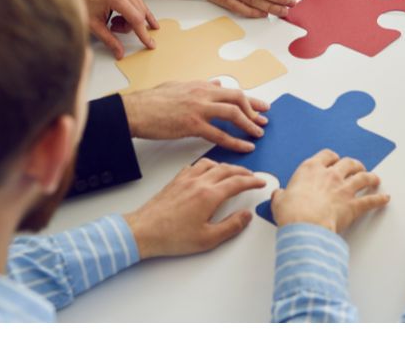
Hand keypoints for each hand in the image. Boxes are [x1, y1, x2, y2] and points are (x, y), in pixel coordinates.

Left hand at [80, 0, 158, 58]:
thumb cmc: (81, 0)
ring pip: (140, 8)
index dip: (143, 34)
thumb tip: (119, 53)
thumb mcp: (93, 24)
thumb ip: (109, 40)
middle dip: (129, 26)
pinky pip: (136, 1)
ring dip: (130, 19)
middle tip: (114, 28)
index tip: (150, 44)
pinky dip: (132, 11)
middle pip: (139, 14)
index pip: (136, 19)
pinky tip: (123, 15)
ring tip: (114, 20)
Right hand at [121, 80, 268, 151]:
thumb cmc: (152, 101)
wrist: (135, 110)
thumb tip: (216, 83)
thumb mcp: (178, 86)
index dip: (249, 99)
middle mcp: (202, 94)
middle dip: (254, 109)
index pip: (231, 90)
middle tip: (264, 120)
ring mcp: (198, 108)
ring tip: (258, 133)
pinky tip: (244, 147)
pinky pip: (219, 134)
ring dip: (248, 124)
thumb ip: (200, 85)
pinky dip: (235, 141)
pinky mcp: (192, 124)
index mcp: (200, 85)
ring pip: (232, 113)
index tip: (261, 106)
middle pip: (237, 98)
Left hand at [123, 159, 265, 258]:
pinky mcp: (175, 181)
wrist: (143, 231)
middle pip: (227, 169)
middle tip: (251, 176)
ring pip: (211, 164)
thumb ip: (231, 226)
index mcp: (210, 195)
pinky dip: (206, 166)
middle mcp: (199, 182)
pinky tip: (205, 172)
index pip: (237, 183)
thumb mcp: (208, 239)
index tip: (260, 182)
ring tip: (232, 171)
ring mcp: (186, 180)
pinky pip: (195, 166)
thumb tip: (246, 216)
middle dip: (242, 172)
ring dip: (225, 166)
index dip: (252, 181)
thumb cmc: (172, 237)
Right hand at [271, 149, 389, 232]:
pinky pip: (370, 200)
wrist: (305, 225)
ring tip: (374, 178)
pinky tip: (384, 199)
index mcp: (311, 169)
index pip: (326, 156)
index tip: (334, 159)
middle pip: (348, 163)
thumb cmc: (292, 212)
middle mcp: (330, 175)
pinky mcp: (353, 205)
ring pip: (363, 177)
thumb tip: (279, 195)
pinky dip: (379, 199)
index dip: (332, 157)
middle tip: (357, 167)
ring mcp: (344, 189)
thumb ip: (282, 195)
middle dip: (354, 164)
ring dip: (370, 177)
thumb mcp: (279, 200)